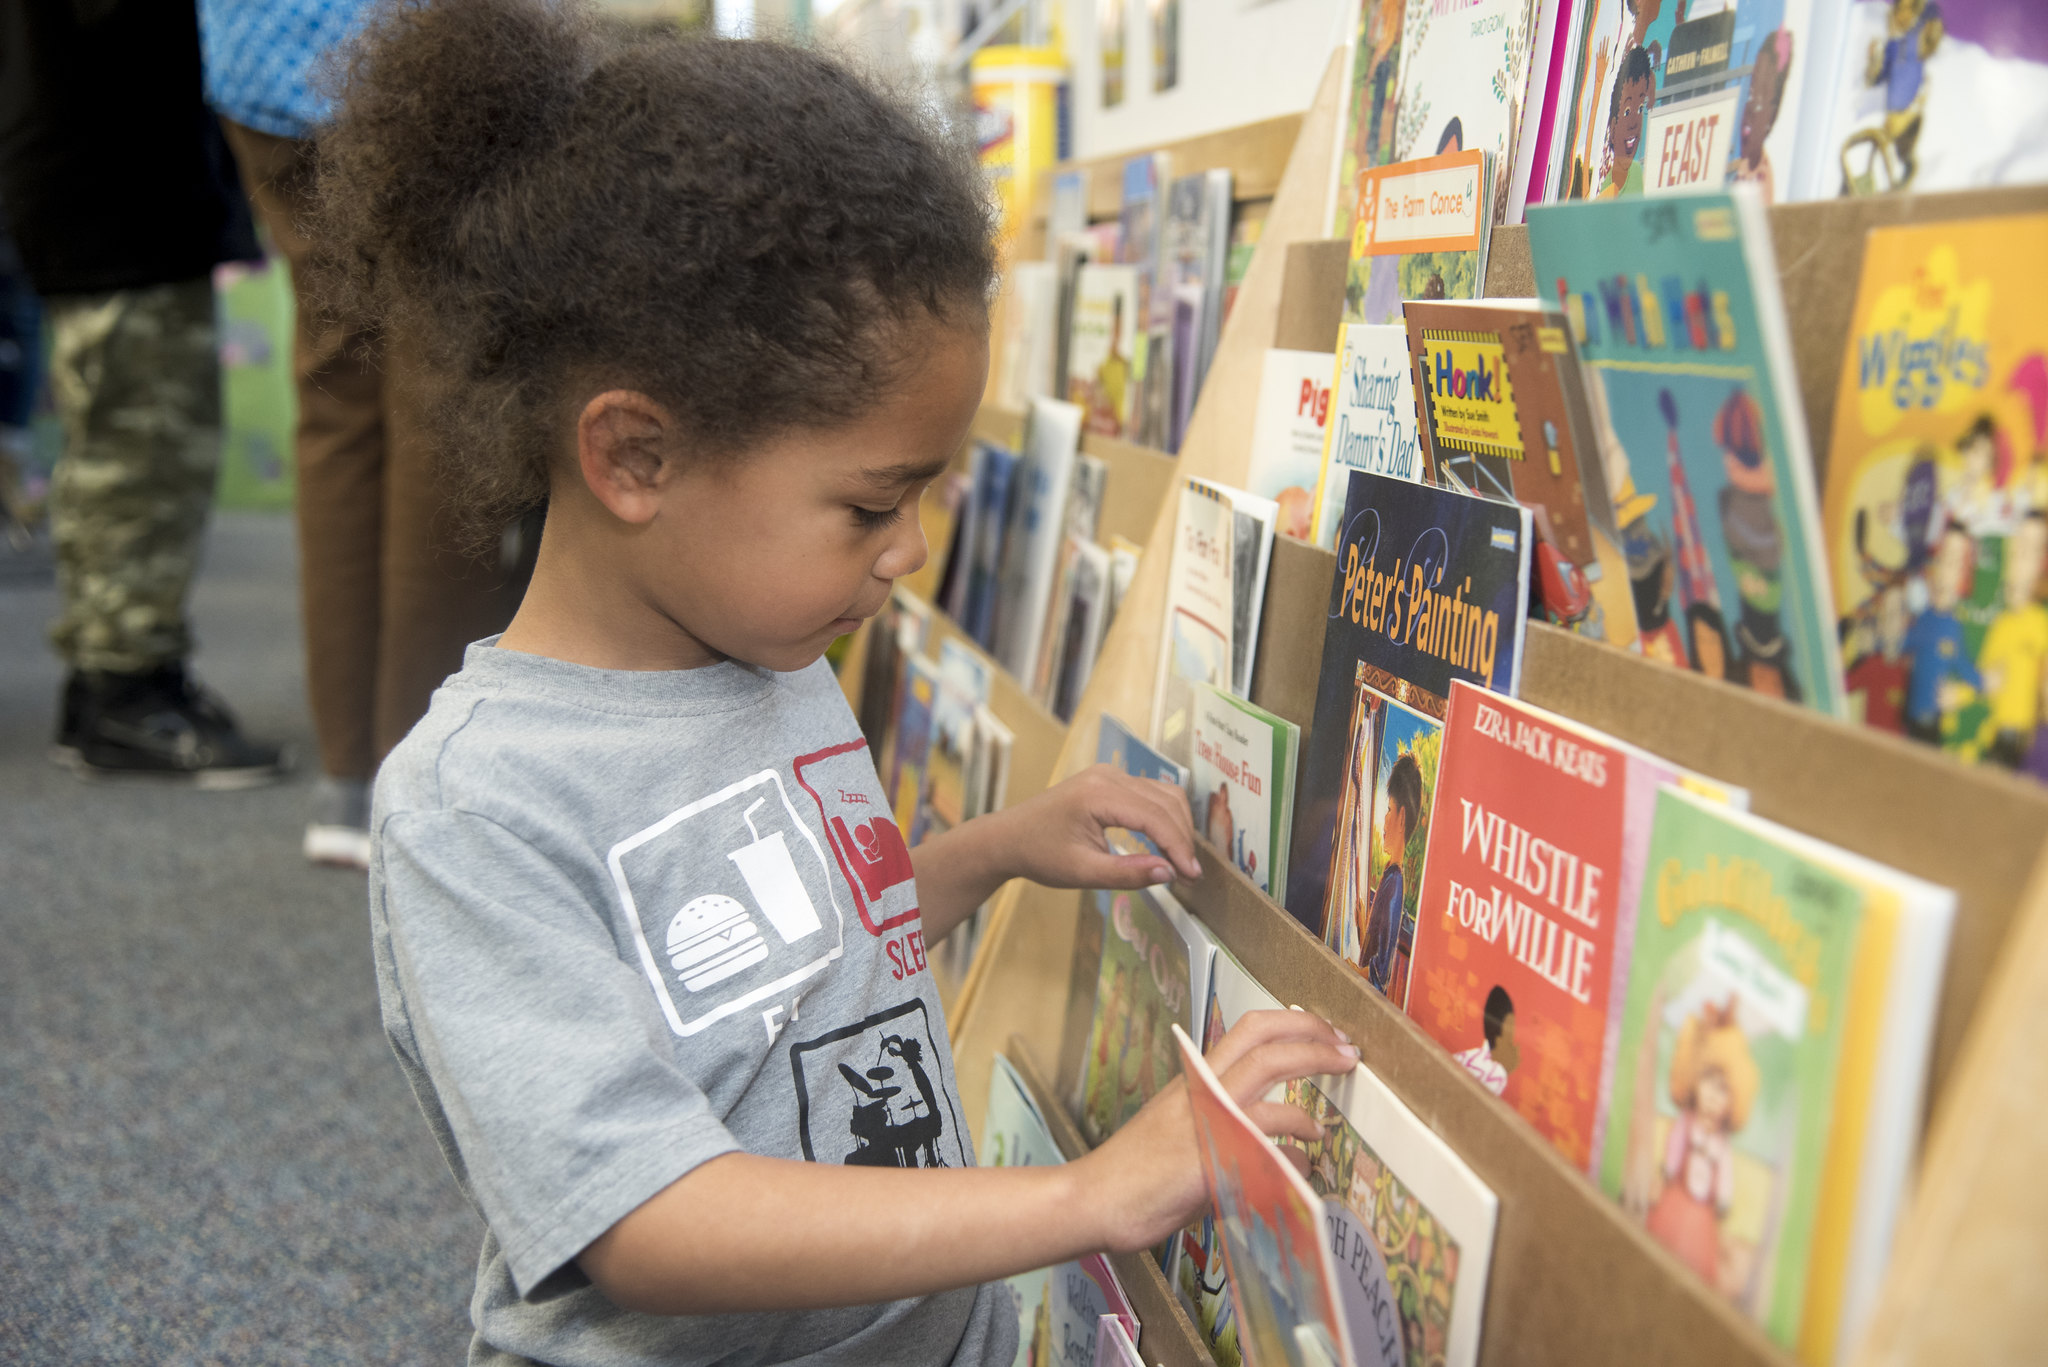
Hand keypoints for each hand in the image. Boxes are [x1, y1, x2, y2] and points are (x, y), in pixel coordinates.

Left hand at [984, 764, 1201, 889]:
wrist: (1009, 837)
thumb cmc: (1040, 856)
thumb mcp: (1082, 872)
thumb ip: (1127, 874)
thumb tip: (1169, 874)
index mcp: (1099, 795)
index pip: (1156, 817)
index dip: (1179, 848)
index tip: (1192, 878)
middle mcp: (1109, 776)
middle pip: (1166, 802)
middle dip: (1182, 839)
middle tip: (1190, 876)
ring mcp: (1110, 774)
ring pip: (1164, 793)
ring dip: (1178, 826)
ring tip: (1181, 863)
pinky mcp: (1110, 780)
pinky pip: (1151, 792)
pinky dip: (1165, 817)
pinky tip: (1166, 843)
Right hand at [1072, 1009, 1359, 1253]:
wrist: (1095, 1199)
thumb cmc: (1137, 1173)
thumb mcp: (1185, 1135)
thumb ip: (1228, 1129)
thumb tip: (1282, 1149)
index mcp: (1195, 1078)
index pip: (1247, 1029)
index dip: (1294, 1022)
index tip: (1327, 1031)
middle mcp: (1201, 1088)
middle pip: (1264, 1039)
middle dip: (1313, 1036)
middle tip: (1348, 1049)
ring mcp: (1205, 1118)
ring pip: (1269, 1077)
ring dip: (1309, 1086)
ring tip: (1329, 1106)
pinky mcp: (1209, 1154)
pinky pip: (1266, 1141)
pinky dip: (1294, 1147)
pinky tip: (1304, 1160)